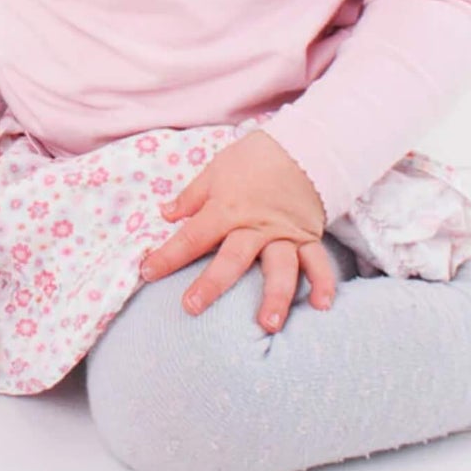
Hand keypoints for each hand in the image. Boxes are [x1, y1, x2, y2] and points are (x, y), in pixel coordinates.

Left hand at [138, 129, 335, 329]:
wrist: (301, 145)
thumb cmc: (253, 158)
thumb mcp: (216, 170)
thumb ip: (191, 197)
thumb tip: (165, 214)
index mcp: (227, 209)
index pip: (192, 236)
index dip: (168, 255)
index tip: (147, 273)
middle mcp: (255, 227)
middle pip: (232, 258)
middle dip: (212, 284)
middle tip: (192, 308)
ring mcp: (283, 235)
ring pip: (280, 268)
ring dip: (275, 297)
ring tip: (268, 325)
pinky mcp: (308, 237)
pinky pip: (318, 262)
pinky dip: (323, 283)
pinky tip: (321, 306)